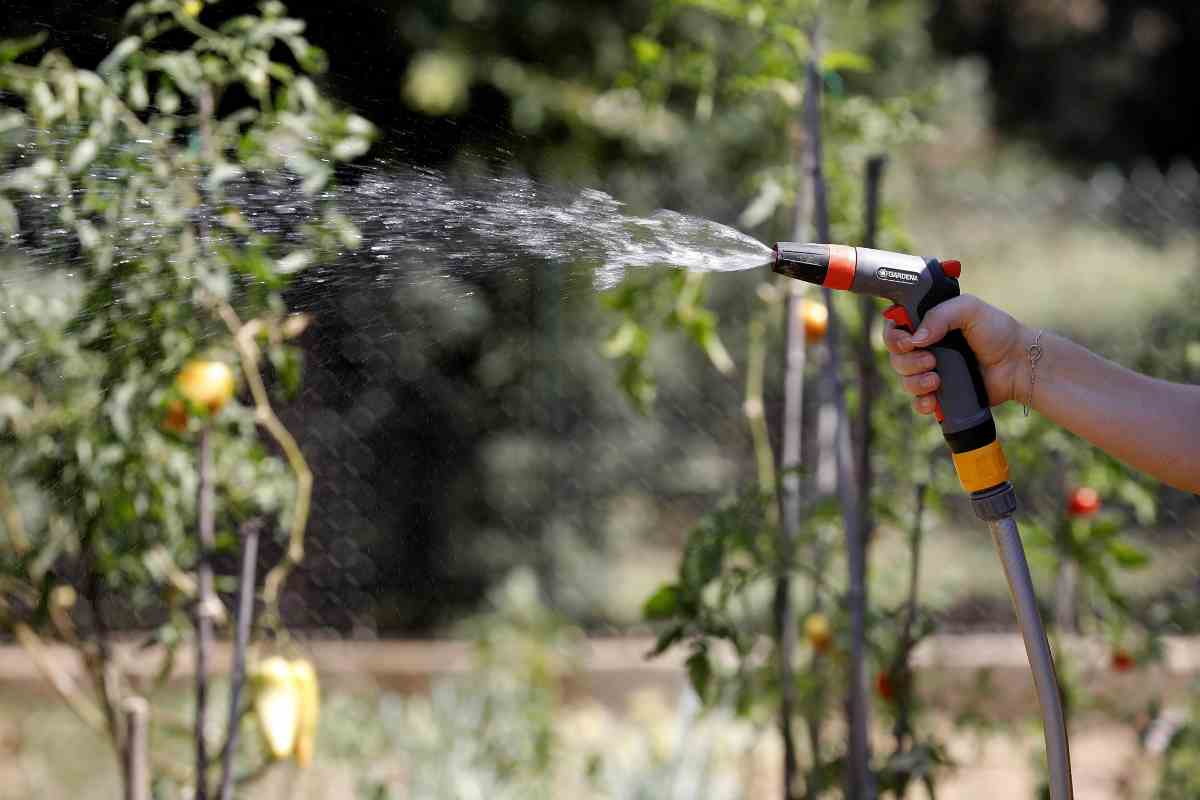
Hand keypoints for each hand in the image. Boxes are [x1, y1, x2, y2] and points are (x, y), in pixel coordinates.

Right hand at [882, 294, 1028, 416]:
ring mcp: (932, 372)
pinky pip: (918, 402)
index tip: (908, 342)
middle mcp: (926, 348)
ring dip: (915, 381)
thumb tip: (915, 339)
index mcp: (928, 325)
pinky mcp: (941, 394)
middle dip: (908, 361)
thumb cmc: (998, 332)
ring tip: (936, 379)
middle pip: (895, 357)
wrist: (1019, 364)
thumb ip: (939, 315)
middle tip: (931, 360)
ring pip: (904, 380)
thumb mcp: (969, 309)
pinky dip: (921, 402)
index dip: (894, 337)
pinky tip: (933, 400)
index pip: (895, 329)